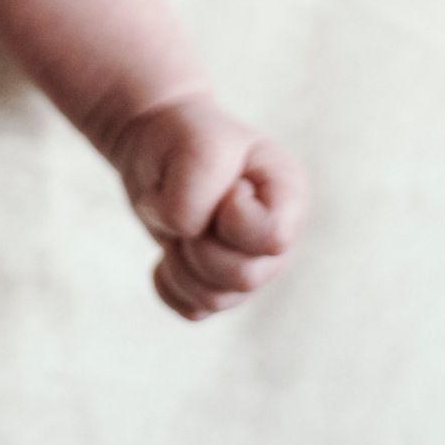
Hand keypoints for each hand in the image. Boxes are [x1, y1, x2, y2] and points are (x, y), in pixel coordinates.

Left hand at [113, 92, 306, 321]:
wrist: (154, 138)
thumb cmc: (185, 135)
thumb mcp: (197, 145)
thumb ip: (199, 191)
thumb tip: (186, 237)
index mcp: (290, 193)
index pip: (273, 237)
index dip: (232, 216)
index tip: (223, 185)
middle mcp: (277, 235)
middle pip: (244, 277)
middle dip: (200, 243)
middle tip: (186, 208)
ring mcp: (250, 263)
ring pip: (216, 298)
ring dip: (180, 261)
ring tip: (175, 223)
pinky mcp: (216, 284)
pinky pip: (192, 309)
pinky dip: (168, 281)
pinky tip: (168, 246)